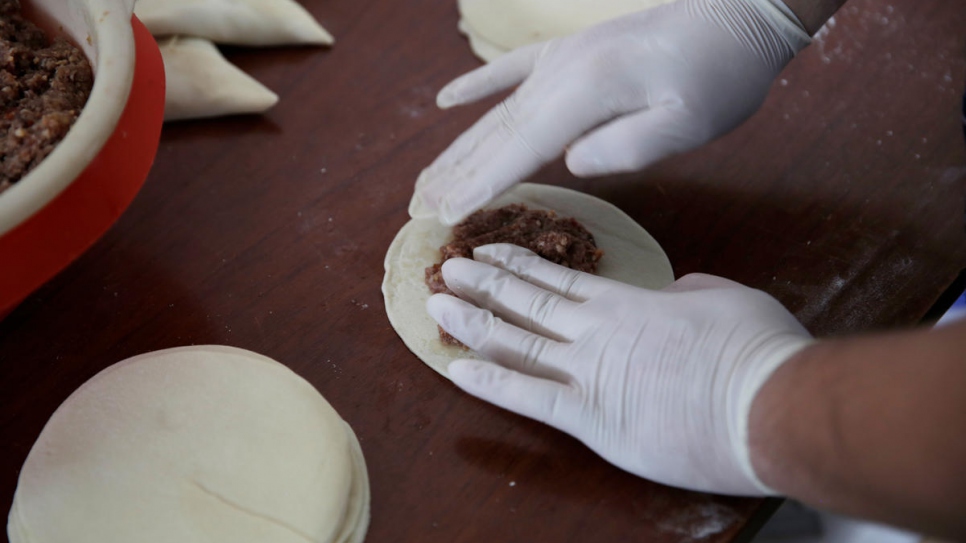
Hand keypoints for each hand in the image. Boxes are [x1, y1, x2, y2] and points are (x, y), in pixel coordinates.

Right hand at [409, 0, 809, 224]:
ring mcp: (560, 59)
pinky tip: (446, 101)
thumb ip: (625, 148)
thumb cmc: (719, 75)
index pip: (518, 150)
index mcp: (585, 94)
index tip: (442, 214)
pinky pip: (510, 71)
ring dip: (456, 146)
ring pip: (495, 110)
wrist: (737, 15)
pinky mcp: (569, 53)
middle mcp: (559, 74)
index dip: (478, 185)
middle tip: (414, 207)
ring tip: (424, 177)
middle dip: (452, 174)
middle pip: (493, 133)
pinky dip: (476, 88)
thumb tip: (573, 163)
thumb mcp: (686, 124)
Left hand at [427, 244, 811, 494]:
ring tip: (437, 304)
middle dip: (485, 283)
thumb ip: (688, 293)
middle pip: (529, 301)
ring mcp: (590, 373)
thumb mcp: (724, 300)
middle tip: (448, 267)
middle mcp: (598, 332)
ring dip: (474, 321)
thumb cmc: (757, 352)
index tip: (492, 252)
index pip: (561, 280)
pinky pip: (529, 398)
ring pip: (518, 341)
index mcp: (629, 304)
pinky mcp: (592, 418)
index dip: (521, 265)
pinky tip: (456, 371)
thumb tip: (673, 292)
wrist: (771, 404)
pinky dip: (490, 384)